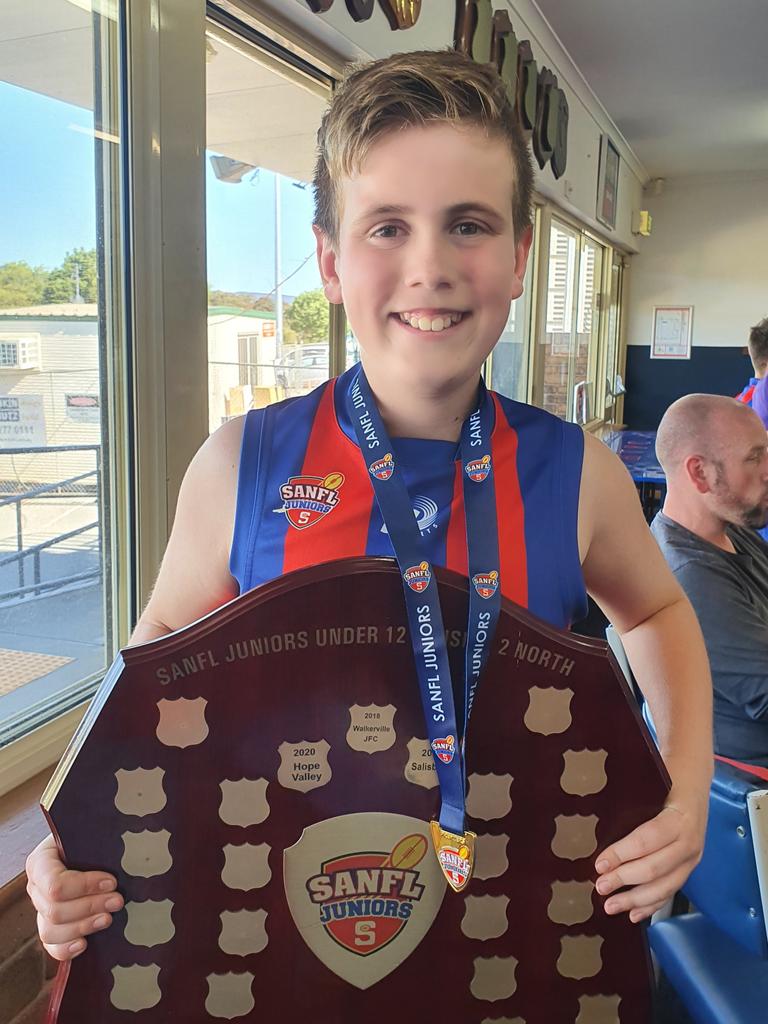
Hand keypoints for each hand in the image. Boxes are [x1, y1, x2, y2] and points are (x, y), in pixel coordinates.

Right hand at [26, 834, 123, 960]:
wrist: (86, 846)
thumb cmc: (89, 839)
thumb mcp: (90, 833)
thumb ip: (98, 841)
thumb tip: (118, 852)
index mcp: (40, 863)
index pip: (55, 883)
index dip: (85, 886)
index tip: (112, 882)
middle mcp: (36, 888)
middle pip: (55, 910)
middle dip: (90, 907)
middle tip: (117, 901)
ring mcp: (40, 909)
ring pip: (51, 930)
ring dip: (83, 927)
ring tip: (108, 919)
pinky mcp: (51, 927)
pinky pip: (50, 946)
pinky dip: (66, 949)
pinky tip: (84, 944)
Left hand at [593, 790, 706, 922]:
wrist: (694, 780)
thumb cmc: (666, 778)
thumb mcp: (650, 784)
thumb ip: (630, 803)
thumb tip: (595, 825)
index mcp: (679, 817)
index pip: (646, 840)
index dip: (621, 855)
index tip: (599, 863)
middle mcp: (690, 841)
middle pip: (655, 868)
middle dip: (624, 880)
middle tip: (600, 886)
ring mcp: (693, 858)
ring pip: (664, 886)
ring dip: (635, 899)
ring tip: (610, 906)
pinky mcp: (690, 868)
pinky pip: (671, 891)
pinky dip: (651, 904)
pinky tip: (633, 914)